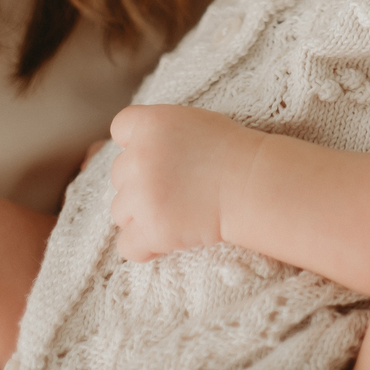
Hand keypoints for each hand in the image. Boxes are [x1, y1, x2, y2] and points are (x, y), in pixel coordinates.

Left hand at [109, 104, 260, 260]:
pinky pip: (126, 246)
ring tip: (175, 213)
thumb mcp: (192, 122)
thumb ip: (158, 132)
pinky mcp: (150, 229)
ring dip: (141, 215)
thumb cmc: (229, 150)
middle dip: (139, 184)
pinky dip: (143, 247)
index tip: (155, 154)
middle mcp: (138, 156)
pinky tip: (165, 238)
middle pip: (118, 174)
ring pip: (120, 211)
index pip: (120, 127)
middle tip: (174, 189)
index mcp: (150, 123)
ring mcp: (140, 195)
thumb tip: (135, 149)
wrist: (250, 182)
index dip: (134, 142)